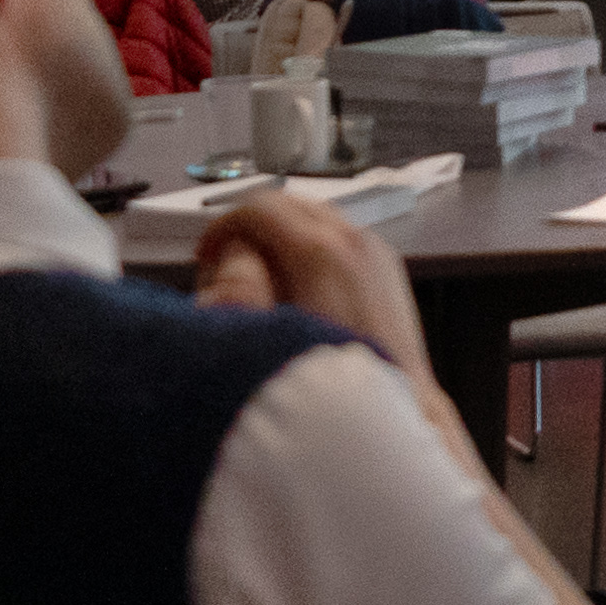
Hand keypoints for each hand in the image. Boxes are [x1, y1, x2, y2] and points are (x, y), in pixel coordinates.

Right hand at [191, 190, 427, 373]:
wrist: (398, 400)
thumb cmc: (330, 380)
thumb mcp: (264, 334)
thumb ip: (236, 288)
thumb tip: (226, 259)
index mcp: (320, 254)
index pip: (259, 208)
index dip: (222, 226)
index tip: (207, 252)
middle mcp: (353, 243)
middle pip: (290, 204)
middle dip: (251, 225)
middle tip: (225, 258)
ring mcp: (374, 251)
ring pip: (317, 216)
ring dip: (282, 234)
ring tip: (257, 273)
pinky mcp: (386, 265)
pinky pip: (341, 236)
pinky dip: (312, 245)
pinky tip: (296, 284)